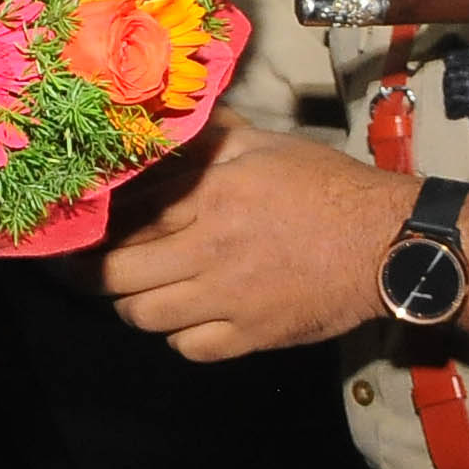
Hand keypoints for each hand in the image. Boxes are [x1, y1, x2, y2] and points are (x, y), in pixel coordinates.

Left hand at [95, 114, 410, 361]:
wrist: (388, 244)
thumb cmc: (329, 187)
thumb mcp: (267, 145)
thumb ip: (212, 136)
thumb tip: (169, 120)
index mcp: (209, 198)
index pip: (127, 219)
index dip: (95, 229)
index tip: (80, 230)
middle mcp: (209, 250)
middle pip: (119, 277)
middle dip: (93, 275)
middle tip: (86, 270)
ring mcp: (229, 299)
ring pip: (146, 317)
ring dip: (133, 306)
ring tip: (136, 292)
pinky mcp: (252, 335)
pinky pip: (190, 348)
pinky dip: (178, 337)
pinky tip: (185, 318)